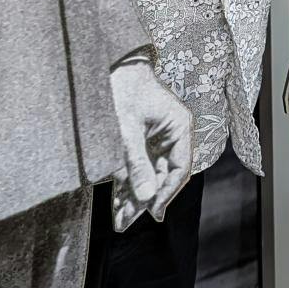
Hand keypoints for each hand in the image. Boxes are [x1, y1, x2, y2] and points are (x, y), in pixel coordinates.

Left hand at [110, 58, 193, 223]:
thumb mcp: (125, 128)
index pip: (179, 168)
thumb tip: (144, 198)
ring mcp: (157, 136)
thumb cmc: (121, 88)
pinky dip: (128, 183)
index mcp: (179, 126)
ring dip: (134, 195)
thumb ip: (136, 164)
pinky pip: (139, 166)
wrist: (109, 64)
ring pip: (149, 173)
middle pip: (162, 174)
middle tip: (124, 223)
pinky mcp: (142, 138)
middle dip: (143, 199)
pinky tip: (117, 203)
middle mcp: (173, 133)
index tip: (151, 212)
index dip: (165, 192)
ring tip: (119, 220)